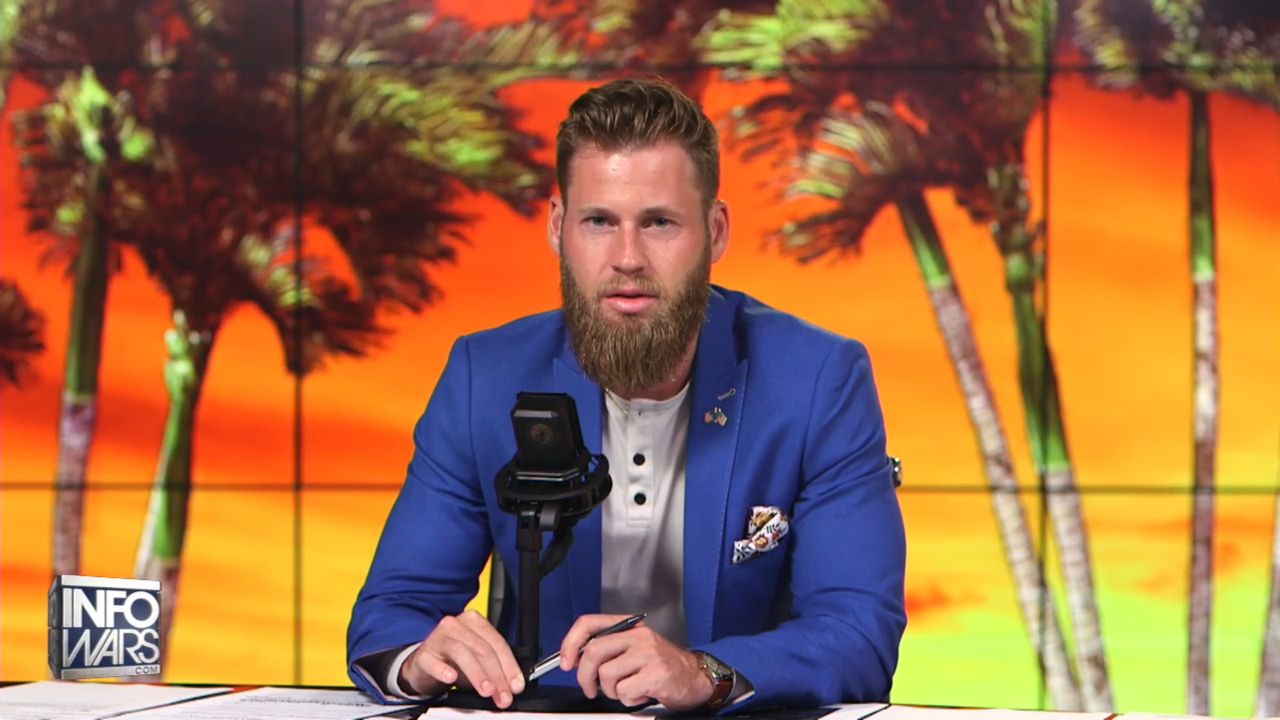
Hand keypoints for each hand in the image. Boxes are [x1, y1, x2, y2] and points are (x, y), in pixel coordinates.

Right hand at [399, 609, 524, 707]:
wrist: (425, 665)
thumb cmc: (454, 660)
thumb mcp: (478, 660)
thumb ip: (495, 668)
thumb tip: (511, 685)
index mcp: (474, 622)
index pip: (497, 643)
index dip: (509, 666)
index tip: (516, 686)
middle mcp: (457, 625)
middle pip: (482, 649)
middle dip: (496, 675)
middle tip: (502, 695)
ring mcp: (438, 638)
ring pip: (462, 653)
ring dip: (477, 674)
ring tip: (487, 691)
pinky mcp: (424, 654)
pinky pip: (434, 661)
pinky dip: (443, 670)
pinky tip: (451, 678)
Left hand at [559, 614, 713, 710]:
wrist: (696, 677)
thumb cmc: (663, 665)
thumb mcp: (635, 649)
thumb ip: (609, 650)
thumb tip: (575, 659)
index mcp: (629, 627)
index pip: (589, 623)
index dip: (570, 642)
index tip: (566, 661)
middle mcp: (638, 636)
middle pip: (593, 651)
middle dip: (584, 676)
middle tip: (590, 689)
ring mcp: (648, 653)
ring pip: (607, 675)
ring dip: (612, 691)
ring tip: (628, 689)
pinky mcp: (656, 673)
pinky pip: (624, 691)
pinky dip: (628, 699)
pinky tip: (641, 694)